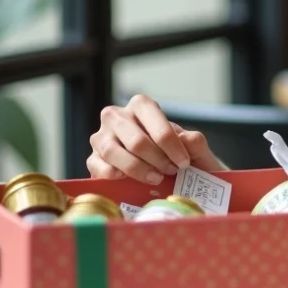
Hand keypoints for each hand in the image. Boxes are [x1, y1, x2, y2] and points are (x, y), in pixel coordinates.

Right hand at [88, 94, 226, 183]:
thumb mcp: (194, 149)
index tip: (183, 162)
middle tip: (171, 171)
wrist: (169, 179)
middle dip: (157, 159)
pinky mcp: (93, 160)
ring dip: (139, 170)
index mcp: (141, 105)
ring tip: (156, 178)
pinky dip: (117, 177)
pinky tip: (131, 181)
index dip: (171, 144)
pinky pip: (100, 168)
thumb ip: (195, 142)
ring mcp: (101, 137)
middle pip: (136, 140)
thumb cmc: (181, 158)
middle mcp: (116, 116)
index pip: (154, 121)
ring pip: (114, 153)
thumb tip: (186, 139)